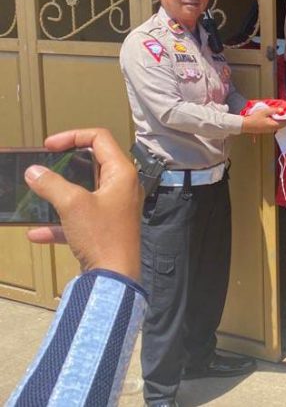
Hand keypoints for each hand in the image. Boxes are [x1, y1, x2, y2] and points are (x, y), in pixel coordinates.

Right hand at [23, 128, 142, 281]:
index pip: (100, 138)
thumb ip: (51, 184)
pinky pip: (80, 219)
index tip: (49, 146)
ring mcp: (115, 208)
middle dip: (66, 164)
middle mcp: (122, 187)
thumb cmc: (102, 236)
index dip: (73, 136)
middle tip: (45, 165)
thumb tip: (34, 171)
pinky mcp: (107, 228)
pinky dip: (60, 223)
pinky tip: (37, 234)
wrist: (115, 277)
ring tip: (38, 194)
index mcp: (122, 173)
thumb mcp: (72, 204)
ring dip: (60, 193)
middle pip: (93, 163)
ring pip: (84, 192)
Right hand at [241, 107, 285, 133]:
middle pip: (283, 125)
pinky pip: (275, 126)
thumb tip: (282, 110)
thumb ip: (274, 110)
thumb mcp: (264, 112)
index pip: (285, 122)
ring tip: (284, 115)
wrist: (246, 125)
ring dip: (283, 121)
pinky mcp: (267, 130)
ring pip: (279, 126)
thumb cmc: (254, 118)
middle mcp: (273, 129)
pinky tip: (276, 118)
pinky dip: (278, 122)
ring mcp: (270, 130)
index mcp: (273, 125)